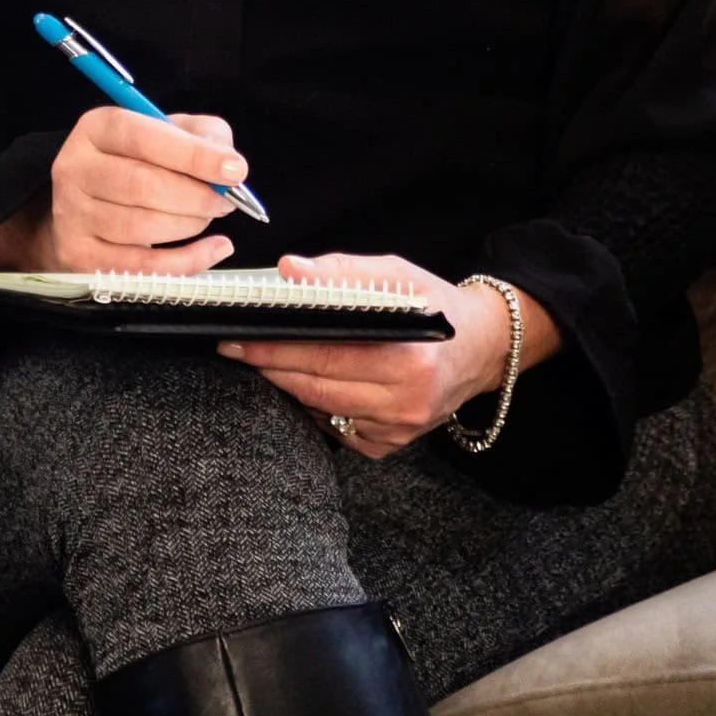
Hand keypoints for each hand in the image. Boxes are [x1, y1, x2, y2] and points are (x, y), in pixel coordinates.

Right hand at [0, 107, 245, 275]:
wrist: (88, 203)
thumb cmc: (137, 162)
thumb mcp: (169, 133)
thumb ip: (203, 136)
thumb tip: (228, 162)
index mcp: (98, 128)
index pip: (144, 138)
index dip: (193, 155)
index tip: (234, 170)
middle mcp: (76, 168)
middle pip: (141, 186)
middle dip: (195, 196)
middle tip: (225, 200)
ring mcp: (73, 214)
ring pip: (140, 227)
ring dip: (189, 225)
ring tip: (208, 217)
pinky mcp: (80, 255)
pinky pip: (140, 268)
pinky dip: (185, 262)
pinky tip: (211, 249)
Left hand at [216, 252, 553, 460]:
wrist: (482, 348)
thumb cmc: (435, 306)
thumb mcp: (396, 274)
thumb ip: (341, 272)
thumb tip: (289, 270)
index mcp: (409, 359)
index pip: (325, 355)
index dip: (277, 348)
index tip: (240, 337)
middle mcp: (405, 401)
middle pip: (317, 387)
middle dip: (269, 367)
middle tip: (233, 347)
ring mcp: (398, 429)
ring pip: (322, 410)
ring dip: (288, 386)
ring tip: (261, 361)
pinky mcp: (390, 445)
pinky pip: (336, 429)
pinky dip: (316, 407)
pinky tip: (305, 384)